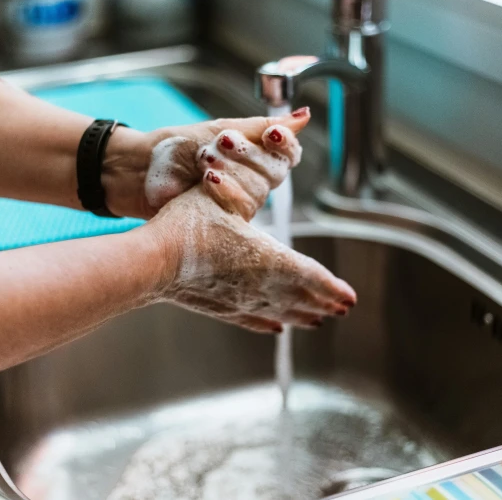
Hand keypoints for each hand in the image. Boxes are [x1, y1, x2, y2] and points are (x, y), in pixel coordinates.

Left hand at [101, 108, 311, 218]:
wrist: (139, 170)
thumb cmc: (176, 148)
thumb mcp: (221, 129)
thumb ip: (262, 126)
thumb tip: (305, 116)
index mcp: (254, 156)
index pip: (288, 154)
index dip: (285, 144)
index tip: (272, 134)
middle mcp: (251, 181)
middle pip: (275, 172)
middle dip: (248, 155)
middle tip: (222, 143)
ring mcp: (238, 203)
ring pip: (259, 191)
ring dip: (232, 171)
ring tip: (205, 158)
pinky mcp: (225, 221)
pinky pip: (241, 210)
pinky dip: (224, 191)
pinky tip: (208, 180)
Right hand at [146, 185, 356, 333]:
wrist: (150, 262)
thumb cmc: (185, 224)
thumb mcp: (223, 192)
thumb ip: (251, 186)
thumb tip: (272, 174)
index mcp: (266, 258)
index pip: (311, 276)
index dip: (333, 287)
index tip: (350, 297)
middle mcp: (259, 286)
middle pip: (300, 298)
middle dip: (324, 303)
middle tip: (343, 310)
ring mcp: (239, 301)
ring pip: (280, 312)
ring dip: (302, 316)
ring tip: (318, 321)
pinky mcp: (219, 308)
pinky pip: (252, 319)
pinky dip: (268, 322)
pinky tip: (275, 327)